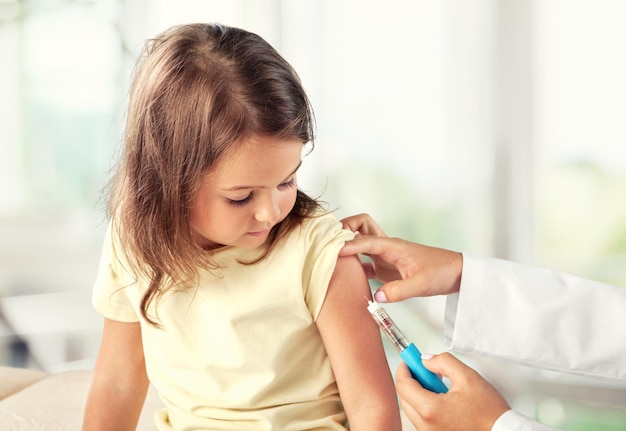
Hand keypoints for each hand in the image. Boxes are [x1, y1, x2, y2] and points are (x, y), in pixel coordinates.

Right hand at [340, 213, 462, 301]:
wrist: (456, 273)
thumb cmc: (441, 272)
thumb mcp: (421, 284)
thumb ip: (399, 291)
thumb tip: (377, 297)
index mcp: (393, 246)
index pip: (365, 240)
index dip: (348, 244)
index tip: (333, 251)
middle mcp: (386, 247)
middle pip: (360, 226)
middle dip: (344, 229)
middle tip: (330, 243)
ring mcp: (385, 256)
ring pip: (360, 241)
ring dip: (346, 244)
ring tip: (331, 256)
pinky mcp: (385, 267)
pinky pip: (363, 260)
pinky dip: (352, 263)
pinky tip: (345, 275)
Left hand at [396, 352, 509, 430]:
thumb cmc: (489, 412)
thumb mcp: (467, 377)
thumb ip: (443, 362)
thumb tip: (426, 360)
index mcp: (431, 410)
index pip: (403, 385)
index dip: (405, 369)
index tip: (409, 361)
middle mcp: (426, 425)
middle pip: (405, 398)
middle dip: (411, 381)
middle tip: (423, 370)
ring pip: (412, 409)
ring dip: (418, 394)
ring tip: (438, 385)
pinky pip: (422, 419)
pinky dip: (425, 406)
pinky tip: (441, 398)